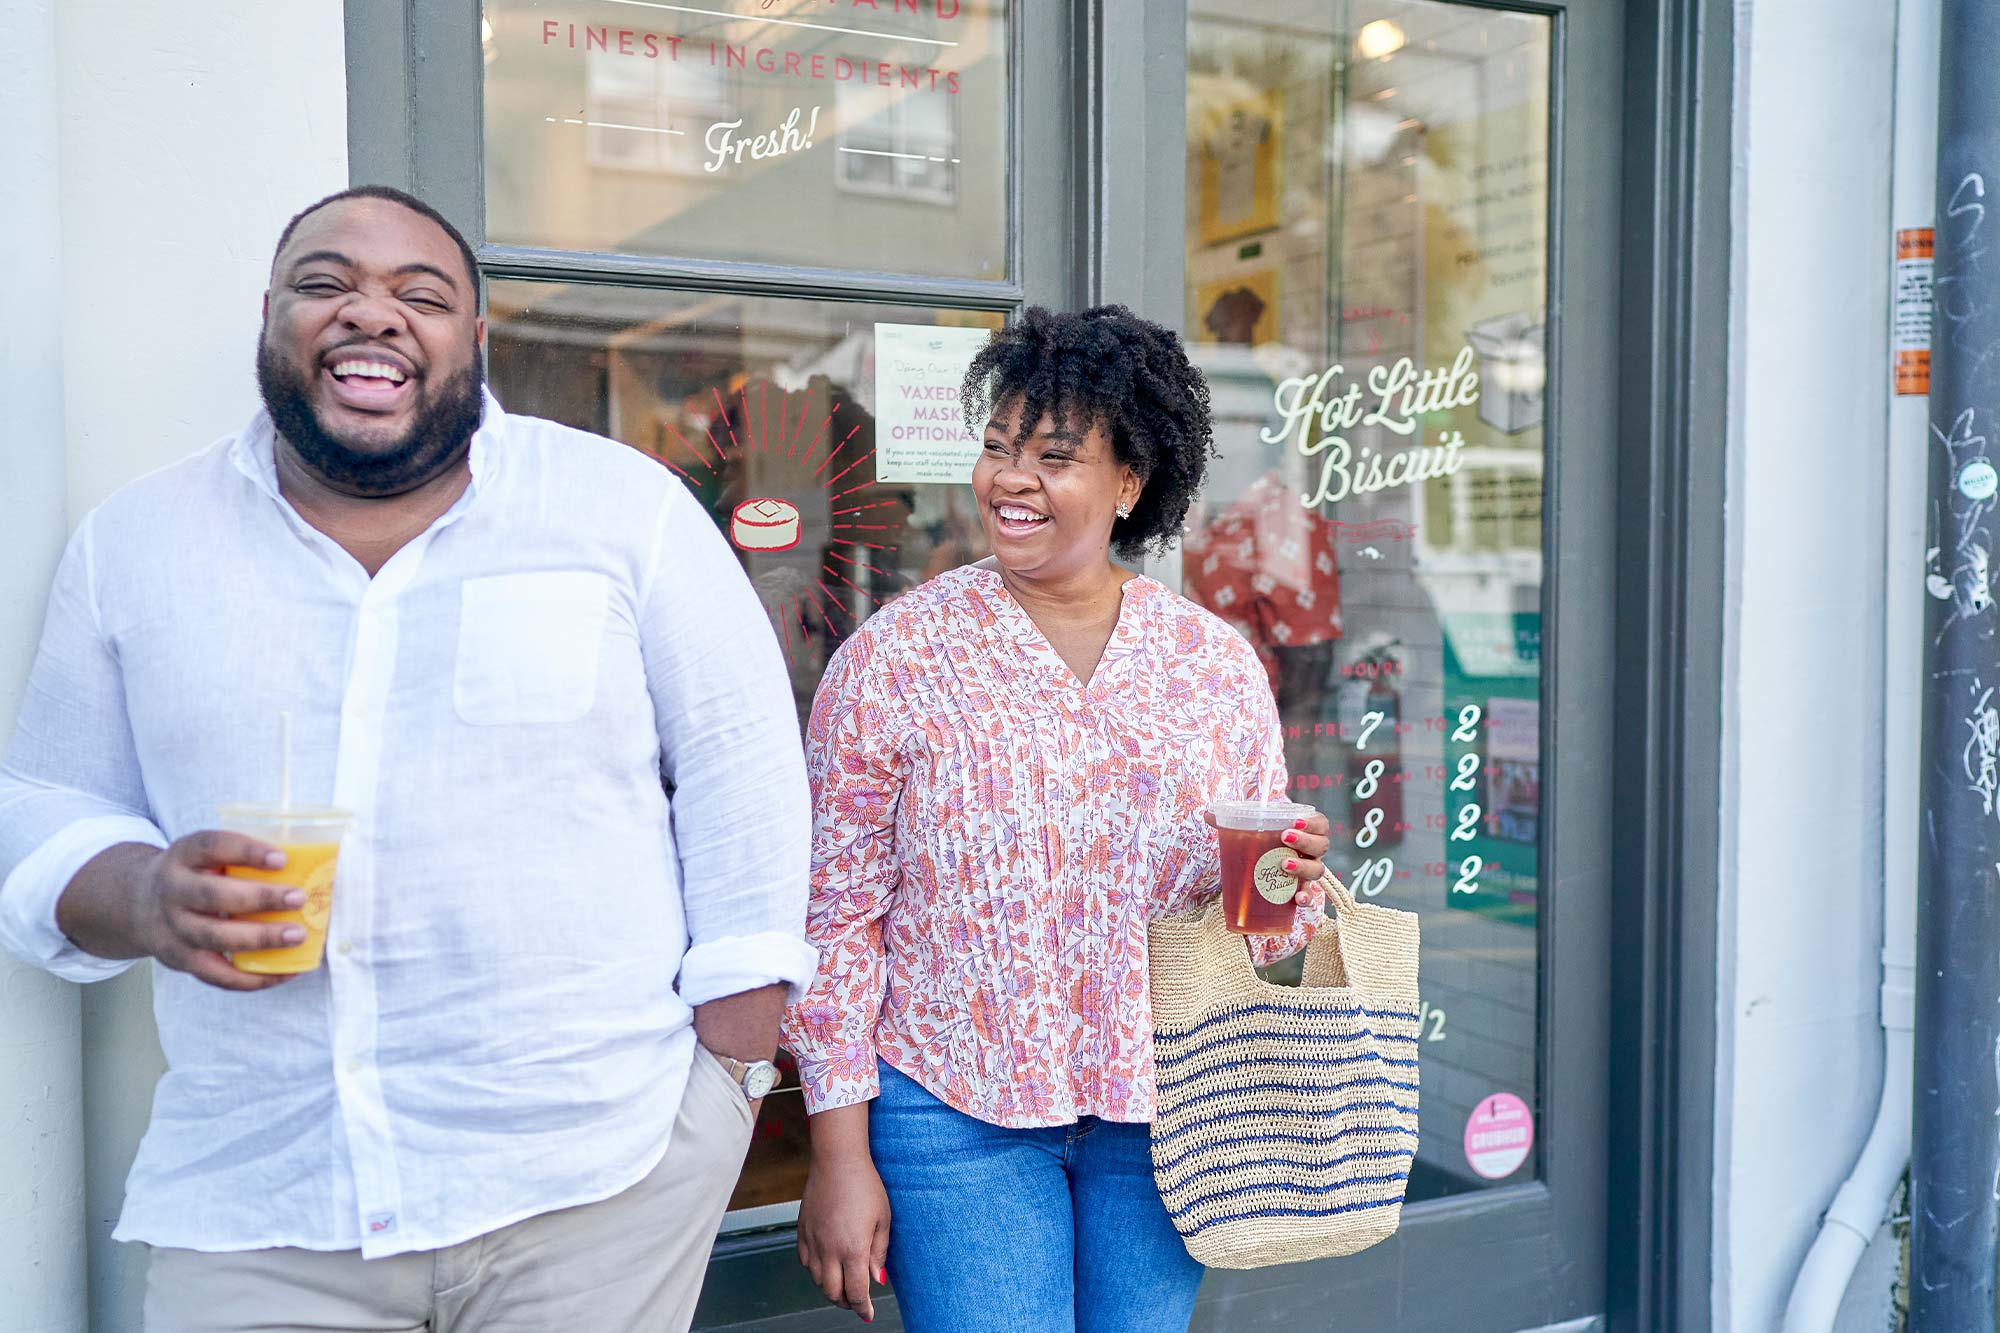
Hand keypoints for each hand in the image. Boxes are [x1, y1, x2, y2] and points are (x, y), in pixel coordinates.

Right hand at [120, 832, 304, 990]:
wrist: (136, 903)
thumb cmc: (195, 874)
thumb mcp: (205, 854)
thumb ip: (242, 857)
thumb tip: (316, 863)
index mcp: (184, 855)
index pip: (211, 846)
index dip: (246, 851)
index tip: (282, 858)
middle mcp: (172, 890)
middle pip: (212, 896)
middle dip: (259, 898)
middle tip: (299, 898)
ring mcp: (172, 928)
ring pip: (214, 938)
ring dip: (260, 939)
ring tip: (298, 935)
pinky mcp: (178, 959)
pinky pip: (215, 975)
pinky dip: (251, 979)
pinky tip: (284, 973)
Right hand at [797, 1121, 890, 1321]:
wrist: (838, 1160)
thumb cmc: (865, 1186)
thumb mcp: (883, 1219)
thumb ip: (879, 1253)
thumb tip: (877, 1279)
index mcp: (852, 1249)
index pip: (857, 1291)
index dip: (863, 1307)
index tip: (868, 1315)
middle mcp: (829, 1249)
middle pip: (833, 1292)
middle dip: (846, 1302)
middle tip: (856, 1300)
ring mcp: (813, 1240)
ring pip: (818, 1279)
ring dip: (831, 1287)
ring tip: (843, 1282)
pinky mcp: (803, 1230)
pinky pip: (806, 1261)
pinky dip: (816, 1270)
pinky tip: (826, 1264)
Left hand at [1202, 808, 1332, 904]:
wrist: (1262, 866)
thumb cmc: (1259, 843)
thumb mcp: (1248, 830)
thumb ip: (1230, 821)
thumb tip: (1208, 813)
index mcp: (1304, 833)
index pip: (1321, 824)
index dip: (1313, 823)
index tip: (1294, 821)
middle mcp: (1311, 853)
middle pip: (1321, 845)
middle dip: (1305, 840)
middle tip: (1284, 837)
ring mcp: (1307, 873)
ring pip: (1317, 870)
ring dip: (1303, 866)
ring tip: (1283, 864)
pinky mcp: (1300, 891)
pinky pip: (1310, 896)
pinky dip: (1306, 898)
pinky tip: (1297, 899)